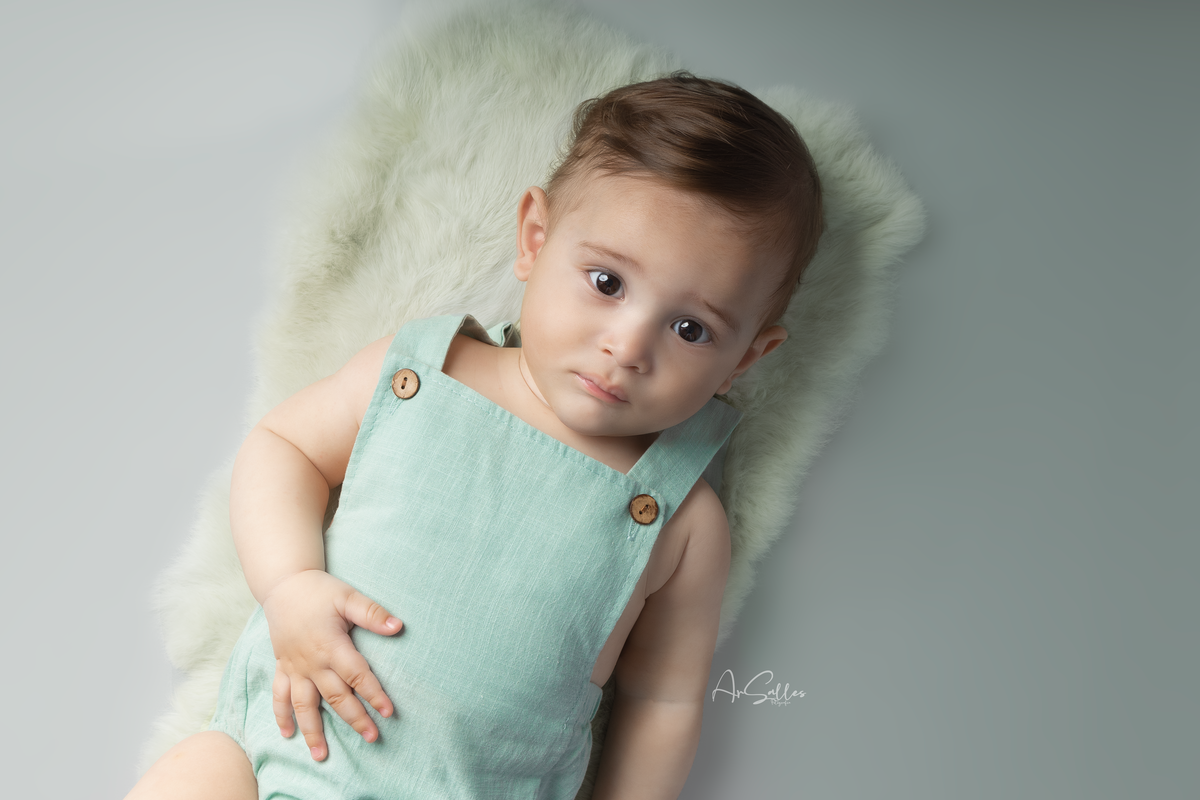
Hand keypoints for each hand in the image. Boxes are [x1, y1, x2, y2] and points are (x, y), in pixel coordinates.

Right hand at [261, 569, 402, 760]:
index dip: (374, 694)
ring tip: (322, 755)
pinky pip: (279, 695)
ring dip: (313, 731)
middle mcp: (311, 662)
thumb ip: (372, 613)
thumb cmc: (319, 591)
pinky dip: (282, 715)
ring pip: (304, 705)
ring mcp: (294, 667)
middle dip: (354, 718)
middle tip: (372, 738)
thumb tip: (398, 627)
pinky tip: (288, 734)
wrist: (283, 586)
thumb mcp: (348, 597)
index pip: (357, 675)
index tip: (388, 712)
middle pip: (335, 696)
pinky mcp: (282, 667)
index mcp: (330, 646)